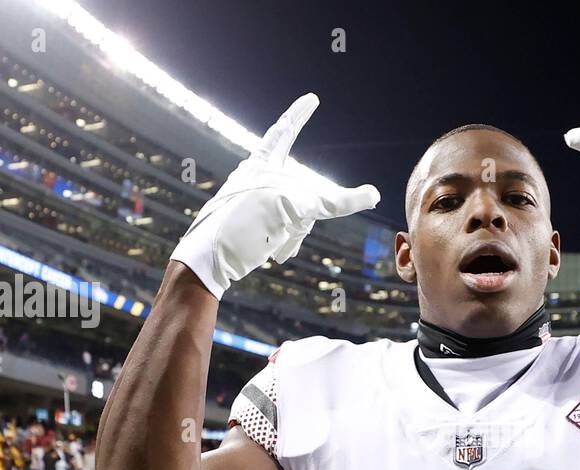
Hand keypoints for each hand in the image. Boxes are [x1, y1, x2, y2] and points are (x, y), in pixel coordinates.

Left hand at [170, 93, 380, 298]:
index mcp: (261, 165)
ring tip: (278, 246)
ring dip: (293, 231)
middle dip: (305, 210)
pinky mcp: (251, 224)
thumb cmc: (240, 226)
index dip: (300, 113)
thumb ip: (333, 201)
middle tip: (293, 227)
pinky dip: (284, 240)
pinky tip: (276, 253)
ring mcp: (254, 201)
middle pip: (300, 185)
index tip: (311, 99)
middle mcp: (257, 179)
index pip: (285, 130)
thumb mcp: (290, 209)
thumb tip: (372, 195)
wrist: (207, 261)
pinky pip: (281, 228)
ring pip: (294, 211)